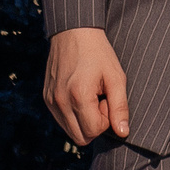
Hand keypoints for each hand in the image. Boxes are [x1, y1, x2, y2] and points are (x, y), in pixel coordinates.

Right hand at [43, 27, 129, 145]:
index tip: (106, 98)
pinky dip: (73, 114)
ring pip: (70, 132)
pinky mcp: (47, 98)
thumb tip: (122, 132)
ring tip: (89, 96)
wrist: (73, 31)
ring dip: (83, 120)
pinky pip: (62, 120)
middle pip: (80, 138)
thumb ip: (120, 107)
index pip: (94, 131)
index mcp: (78, 96)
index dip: (106, 119)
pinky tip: (79, 94)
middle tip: (99, 100)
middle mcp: (60, 101)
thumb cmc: (98, 52)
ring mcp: (51, 100)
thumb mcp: (115, 77)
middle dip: (94, 125)